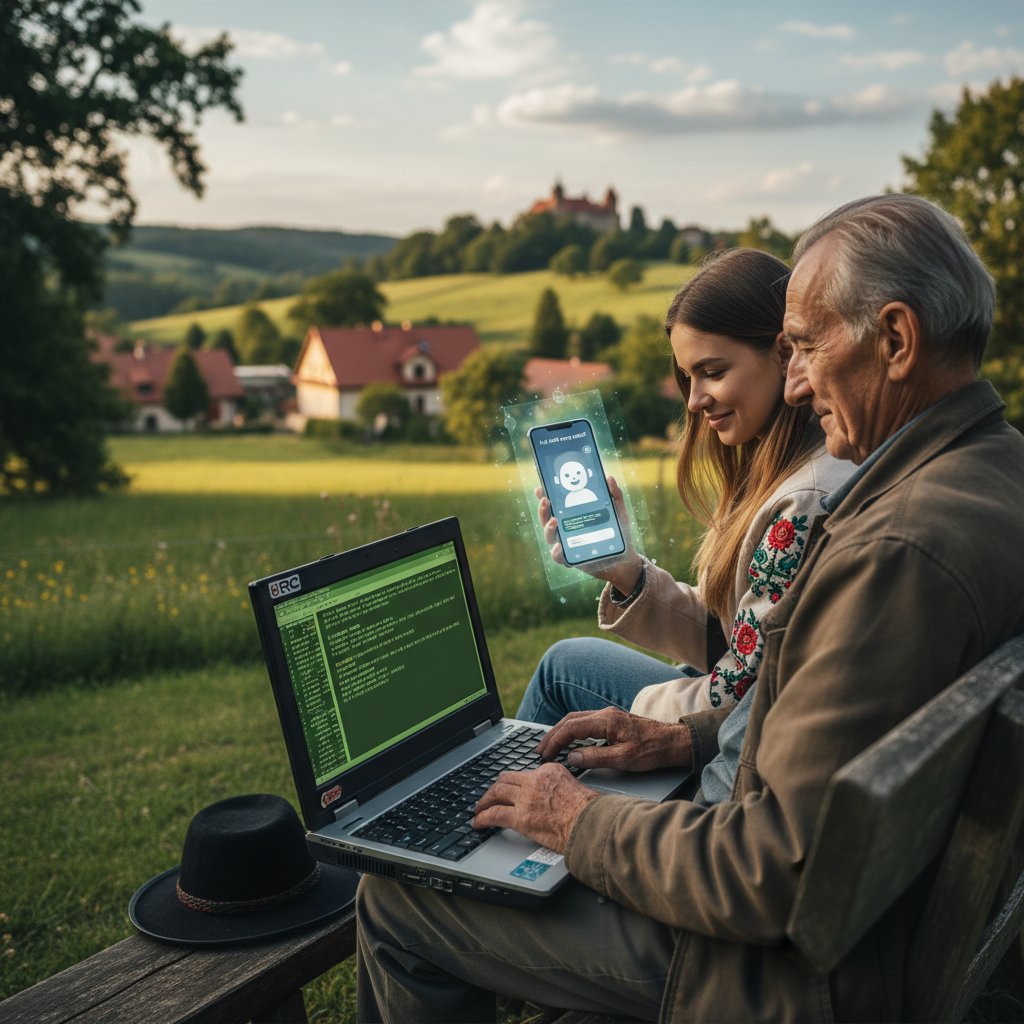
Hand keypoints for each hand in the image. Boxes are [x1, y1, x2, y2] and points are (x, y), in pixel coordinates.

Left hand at [472, 762, 599, 853]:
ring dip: (485, 802)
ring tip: (479, 809)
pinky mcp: (520, 817)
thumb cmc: (590, 811)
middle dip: (494, 788)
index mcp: (549, 771)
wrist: (590, 823)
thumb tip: (555, 799)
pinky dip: (483, 818)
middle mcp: (535, 780)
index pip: (525, 773)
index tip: (510, 788)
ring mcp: (526, 798)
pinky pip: (495, 815)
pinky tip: (478, 823)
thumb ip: (560, 788)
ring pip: (496, 794)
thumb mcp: (576, 787)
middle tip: (489, 796)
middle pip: (506, 779)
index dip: (514, 782)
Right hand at [535, 475, 641, 591]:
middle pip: (547, 519)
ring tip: (554, 521)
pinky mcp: (571, 559)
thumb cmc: (619, 534)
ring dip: (548, 528)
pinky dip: (556, 552)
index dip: (544, 496)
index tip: (540, 488)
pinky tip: (559, 546)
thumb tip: (609, 478)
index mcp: (573, 516)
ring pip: (549, 536)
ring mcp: (567, 544)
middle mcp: (566, 529)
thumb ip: (615, 496)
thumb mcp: (619, 512)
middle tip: (546, 501)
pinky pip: (559, 557)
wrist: (625, 560)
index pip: (555, 505)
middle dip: (542, 510)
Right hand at [535, 706, 692, 772]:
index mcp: (606, 720)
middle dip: (552, 735)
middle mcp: (605, 714)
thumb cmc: (653, 751)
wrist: (674, 742)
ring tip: (550, 746)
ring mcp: (609, 716)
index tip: (545, 754)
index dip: (555, 741)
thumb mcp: (623, 759)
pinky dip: (572, 731)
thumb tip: (572, 757)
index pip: (571, 727)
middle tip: (540, 750)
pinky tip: (569, 742)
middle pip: (570, 720)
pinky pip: (585, 722)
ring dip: (561, 732)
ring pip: (576, 719)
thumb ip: (595, 757)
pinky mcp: (613, 722)